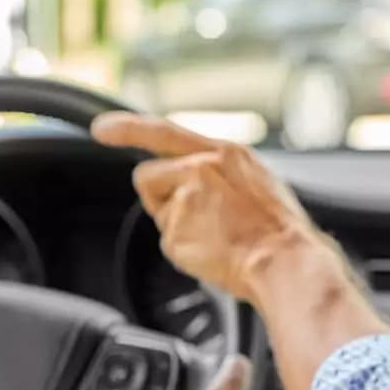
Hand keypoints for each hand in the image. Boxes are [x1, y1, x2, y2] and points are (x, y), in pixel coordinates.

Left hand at [90, 112, 333, 301]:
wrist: (288, 261)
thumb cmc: (280, 229)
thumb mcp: (257, 180)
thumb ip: (220, 171)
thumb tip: (191, 177)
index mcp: (225, 153)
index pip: (164, 130)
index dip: (127, 128)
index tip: (101, 129)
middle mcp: (201, 167)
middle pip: (148, 174)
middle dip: (160, 195)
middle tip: (195, 217)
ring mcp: (187, 197)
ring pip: (158, 210)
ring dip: (176, 223)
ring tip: (215, 235)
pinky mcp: (176, 229)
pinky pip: (168, 240)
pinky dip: (185, 249)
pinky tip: (213, 251)